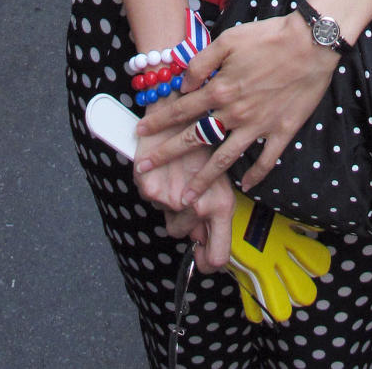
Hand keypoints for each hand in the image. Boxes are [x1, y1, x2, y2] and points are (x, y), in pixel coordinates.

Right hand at [135, 141, 233, 272]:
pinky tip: (165, 168)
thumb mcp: (220, 175)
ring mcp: (172, 200)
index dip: (207, 263)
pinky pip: (151, 198)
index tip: (201, 255)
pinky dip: (155, 184)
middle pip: (188, 238)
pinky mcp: (150, 188)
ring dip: (172, 204)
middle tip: (189, 198)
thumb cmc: (205, 140)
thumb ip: (213, 208)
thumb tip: (204, 235)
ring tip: (180, 177)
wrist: (180, 108)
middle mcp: (198, 207)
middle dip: (187, 225)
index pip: (217, 257)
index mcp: (221, 205)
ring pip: (169, 220)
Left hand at [137, 14, 339, 200]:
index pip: (181, 110)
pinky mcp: (281, 131)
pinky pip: (266, 160)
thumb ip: (201, 63)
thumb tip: (184, 85)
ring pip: (224, 159)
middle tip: (146, 171)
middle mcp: (234, 113)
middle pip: (195, 139)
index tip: (140, 133)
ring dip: (204, 180)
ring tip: (187, 198)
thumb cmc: (268, 37)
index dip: (158, 122)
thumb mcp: (228, 40)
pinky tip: (246, 186)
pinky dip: (255, 175)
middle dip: (167, 155)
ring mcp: (257, 126)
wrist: (310, 44)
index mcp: (219, 89)